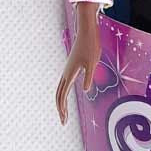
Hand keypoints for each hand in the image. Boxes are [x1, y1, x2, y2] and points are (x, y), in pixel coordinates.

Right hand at [56, 2, 101, 125]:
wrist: (86, 29)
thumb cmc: (91, 45)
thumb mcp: (92, 62)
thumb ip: (88, 76)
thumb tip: (85, 90)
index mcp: (70, 73)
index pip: (62, 95)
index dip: (62, 109)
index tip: (64, 121)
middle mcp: (66, 72)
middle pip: (58, 93)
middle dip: (60, 108)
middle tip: (63, 120)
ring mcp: (68, 68)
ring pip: (60, 87)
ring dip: (61, 100)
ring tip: (64, 111)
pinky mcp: (72, 64)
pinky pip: (64, 81)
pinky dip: (63, 91)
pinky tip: (68, 93)